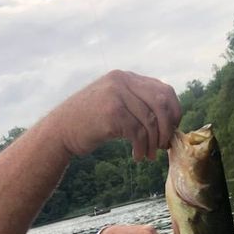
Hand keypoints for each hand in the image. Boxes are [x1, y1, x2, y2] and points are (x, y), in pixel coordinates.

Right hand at [48, 70, 180, 160]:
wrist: (59, 131)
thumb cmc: (87, 122)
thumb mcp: (112, 103)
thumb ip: (135, 103)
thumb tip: (166, 120)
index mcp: (125, 77)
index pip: (163, 90)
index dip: (174, 112)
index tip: (171, 130)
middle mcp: (122, 81)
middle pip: (161, 104)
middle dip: (167, 128)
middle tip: (163, 146)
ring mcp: (116, 95)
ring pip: (151, 120)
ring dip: (153, 143)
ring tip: (149, 155)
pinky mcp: (111, 113)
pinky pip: (138, 133)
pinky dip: (141, 148)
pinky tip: (137, 156)